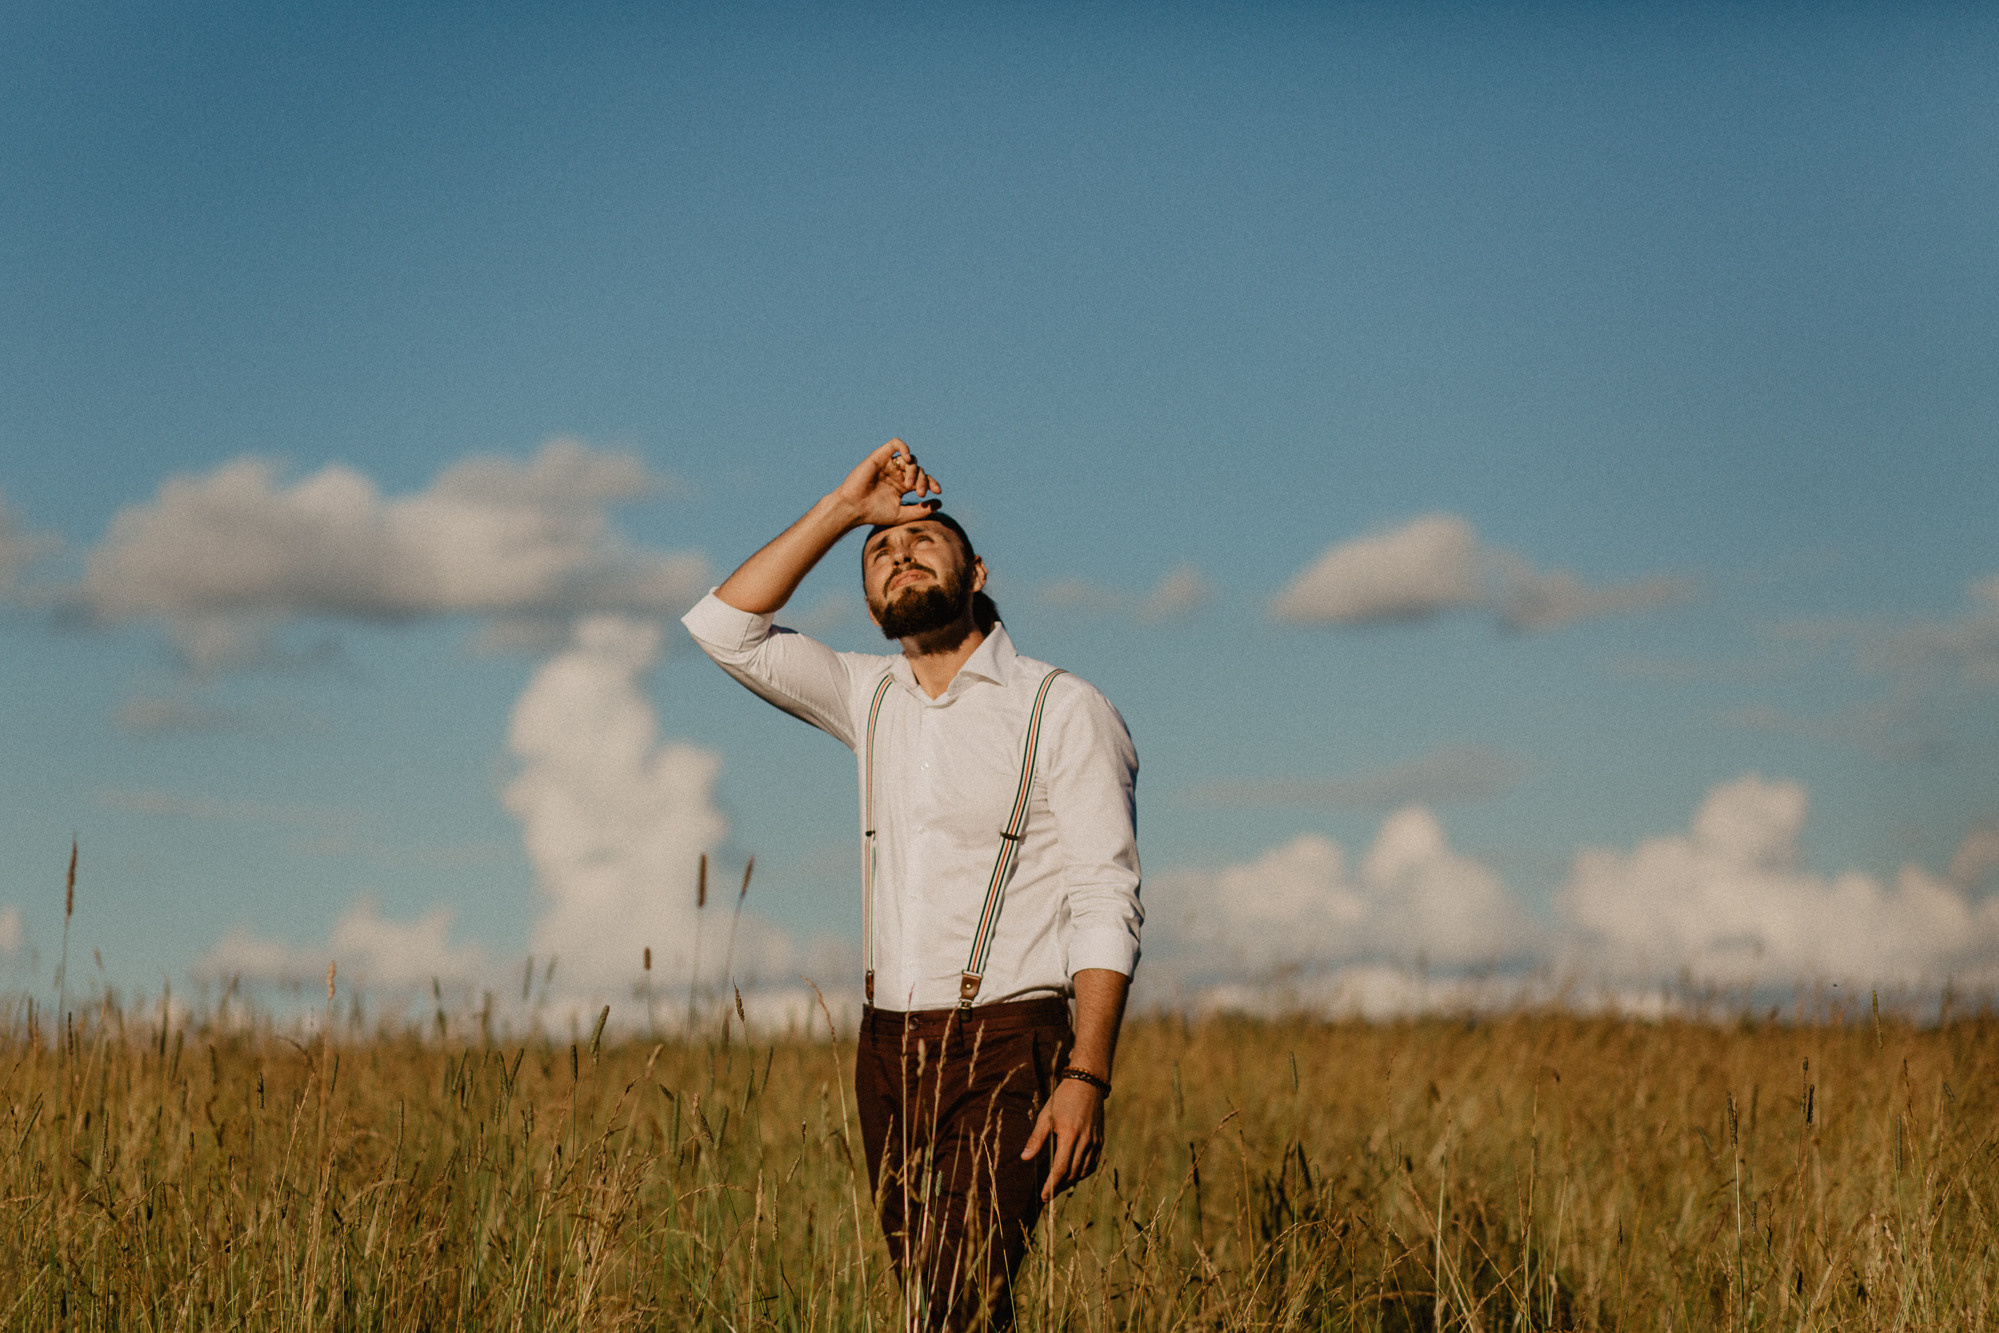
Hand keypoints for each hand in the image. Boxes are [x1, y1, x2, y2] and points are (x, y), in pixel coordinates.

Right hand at [831, 439, 940, 529]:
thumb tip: (940, 502)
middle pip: (919, 470)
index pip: (923, 479)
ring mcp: (889, 464)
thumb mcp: (902, 515)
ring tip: (909, 485)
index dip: (932, 483)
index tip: (938, 492)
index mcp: (902, 486)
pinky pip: (896, 444)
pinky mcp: (880, 456)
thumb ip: (921, 510)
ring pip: (910, 460)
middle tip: (920, 493)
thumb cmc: (875, 513)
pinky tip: (908, 460)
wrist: (854, 508)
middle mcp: (897, 473)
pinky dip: (904, 448)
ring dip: (914, 471)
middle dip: (923, 481)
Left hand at [1021, 1076, 1104, 1201]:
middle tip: (1048, 1194)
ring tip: (1058, 1186)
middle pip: (1072, 1173)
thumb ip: (1036, 1138)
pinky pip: (1092, 1163)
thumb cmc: (1062, 1098)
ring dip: (1070, 1181)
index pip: (1060, 1168)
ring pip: (1083, 1171)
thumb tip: (1024, 1158)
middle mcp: (1085, 1141)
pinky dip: (1083, 1172)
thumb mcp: (1046, 1116)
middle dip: (1059, 1187)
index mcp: (1070, 1135)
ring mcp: (1095, 1141)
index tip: (1044, 1196)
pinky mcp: (1100, 1140)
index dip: (1051, 1185)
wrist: (1087, 1084)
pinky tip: (1073, 1174)